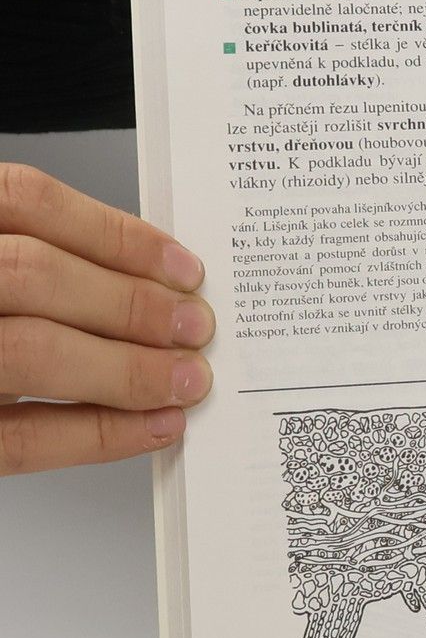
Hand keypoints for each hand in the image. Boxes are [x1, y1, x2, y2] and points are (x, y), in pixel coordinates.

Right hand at [0, 162, 212, 475]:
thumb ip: (23, 252)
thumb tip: (140, 276)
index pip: (23, 199)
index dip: (114, 233)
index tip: (182, 266)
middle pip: (31, 275)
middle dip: (129, 304)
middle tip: (194, 326)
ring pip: (27, 352)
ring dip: (124, 369)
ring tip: (184, 378)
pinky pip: (19, 438)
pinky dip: (97, 435)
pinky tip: (150, 426)